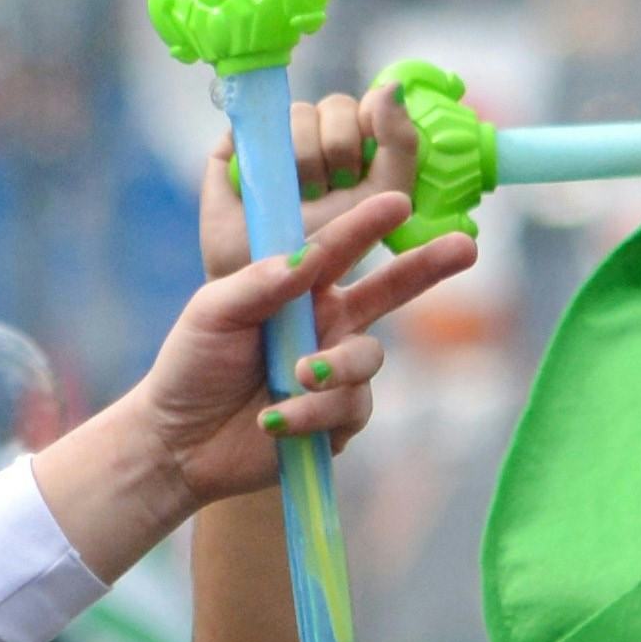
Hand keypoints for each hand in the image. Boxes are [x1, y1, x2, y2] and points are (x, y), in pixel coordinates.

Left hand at [33, 147, 473, 567]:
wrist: (175, 439)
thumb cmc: (192, 365)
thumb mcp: (213, 312)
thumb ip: (259, 282)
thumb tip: (307, 257)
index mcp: (300, 289)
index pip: (340, 250)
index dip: (369, 226)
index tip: (399, 202)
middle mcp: (327, 325)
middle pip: (391, 291)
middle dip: (428, 267)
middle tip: (465, 246)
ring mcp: (335, 374)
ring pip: (368, 358)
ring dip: (336, 366)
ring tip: (296, 375)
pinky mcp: (335, 422)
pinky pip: (348, 410)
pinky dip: (312, 414)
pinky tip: (273, 420)